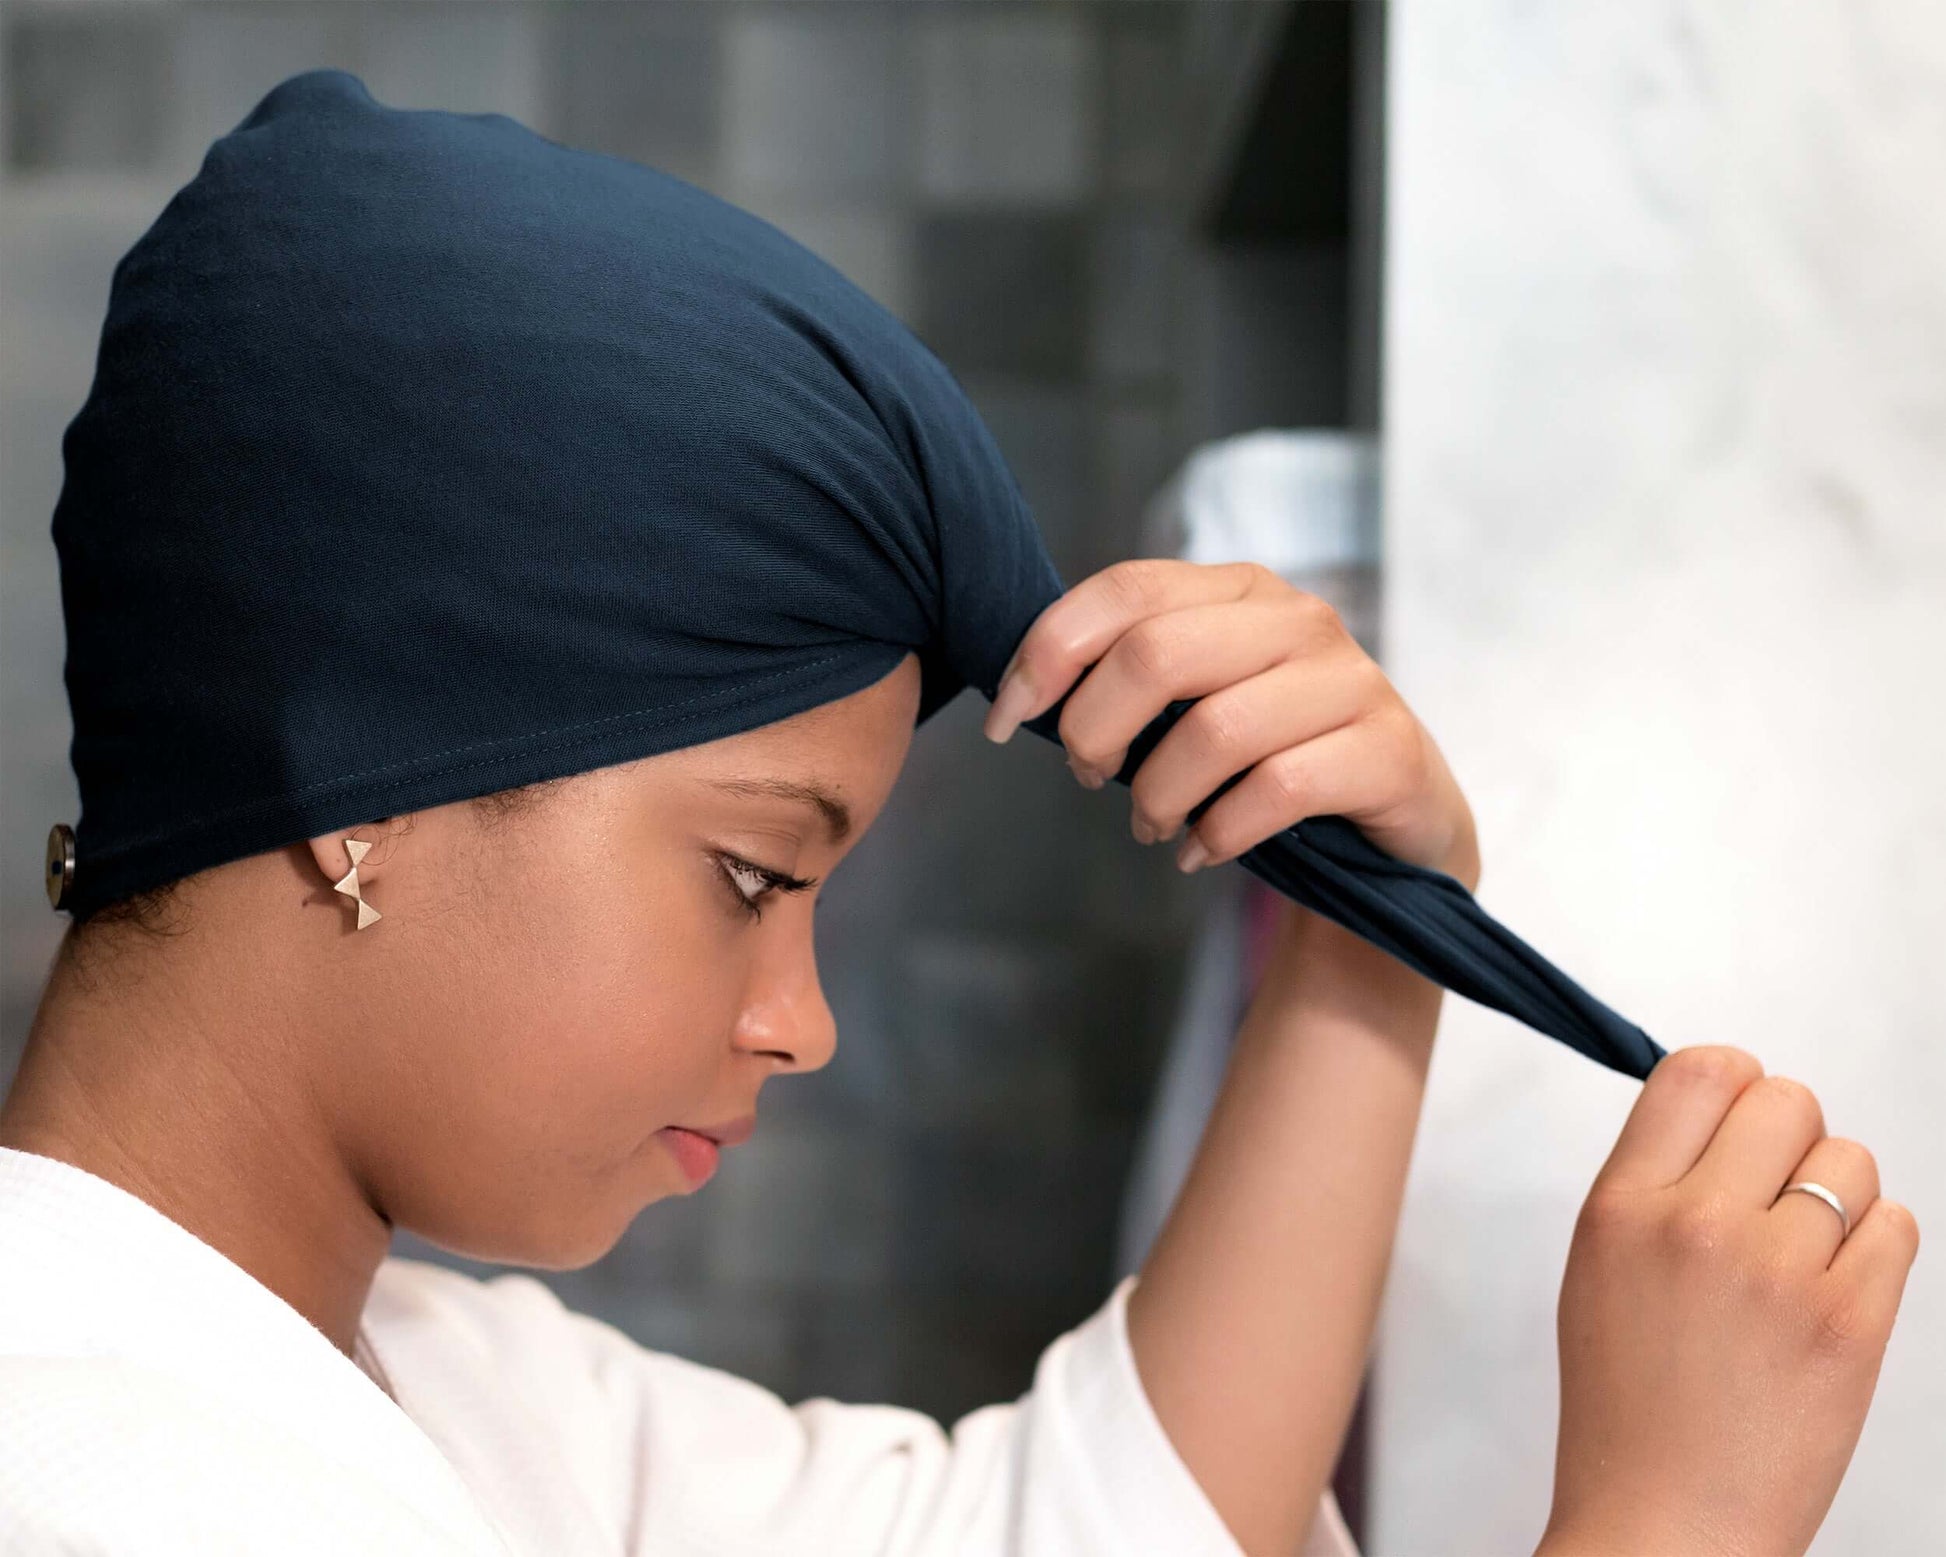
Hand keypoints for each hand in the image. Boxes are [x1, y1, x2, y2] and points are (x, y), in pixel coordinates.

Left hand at [983, 559, 1480, 891]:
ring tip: (1150, 826)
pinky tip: (1200, 851)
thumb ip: (1129, 676)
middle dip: (1094, 730)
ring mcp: (1351, 681)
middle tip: (1089, 777)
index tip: (1004, 721)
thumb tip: (1025, 694)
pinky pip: (1277, 790)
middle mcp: (1299, 620)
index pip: (1124, 591)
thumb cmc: (1271, 752)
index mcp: (1240, 590)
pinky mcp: (1387, 750)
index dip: (1047, 653)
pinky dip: (1219, 832)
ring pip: (1215, 730)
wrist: (1396, 815)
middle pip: (1156, 655)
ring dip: (1156, 796)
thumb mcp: (1198, 697)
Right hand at [1541, 1046, 1919, 1556]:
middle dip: (1791, 1136)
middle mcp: (1695, 1224)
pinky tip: (1834, 1293)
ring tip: (1802, 1258)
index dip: (1733, 1084)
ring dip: (1838, 1197)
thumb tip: (1724, 1111)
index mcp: (1621, 1206)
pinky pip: (1898, 1227)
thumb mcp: (1599, 1265)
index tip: (1738, 1119)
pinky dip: (1876, 1249)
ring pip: (1850, 1161)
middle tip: (1777, 1192)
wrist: (1668, 1521)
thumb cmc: (1629, 1403)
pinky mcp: (1850, 1324)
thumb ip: (1653, 1181)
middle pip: (1785, 1099)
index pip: (1698, 1071)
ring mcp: (1778, 1273)